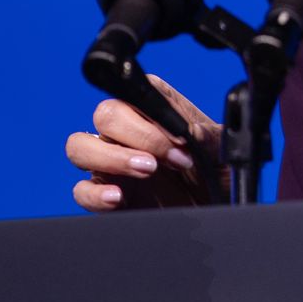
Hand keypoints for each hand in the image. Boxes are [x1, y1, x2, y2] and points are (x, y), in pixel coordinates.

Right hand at [65, 75, 223, 210]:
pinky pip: (80, 190)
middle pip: (105, 115)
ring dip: (110, 157)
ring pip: (80, 146)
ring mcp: (111, 162)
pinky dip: (95, 194)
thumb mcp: (222, 153)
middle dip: (135, 135)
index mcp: (154, 110)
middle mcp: (127, 131)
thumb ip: (208, 138)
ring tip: (146, 171)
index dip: (151, 113)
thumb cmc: (216, 174)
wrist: (214, 210)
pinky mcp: (103, 193)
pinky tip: (118, 198)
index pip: (134, 92)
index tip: (179, 138)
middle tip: (164, 159)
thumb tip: (192, 131)